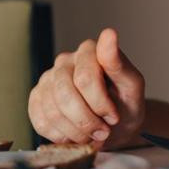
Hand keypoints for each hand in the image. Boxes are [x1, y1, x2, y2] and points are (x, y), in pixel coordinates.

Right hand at [28, 28, 145, 148]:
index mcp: (89, 51)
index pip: (85, 78)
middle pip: (65, 95)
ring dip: (76, 131)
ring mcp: (47, 80)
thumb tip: (109, 33)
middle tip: (104, 130)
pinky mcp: (36, 99)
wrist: (116, 126)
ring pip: (52, 111)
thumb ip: (119, 63)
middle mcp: (64, 61)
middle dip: (87, 121)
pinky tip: (77, 133)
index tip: (114, 117)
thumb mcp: (132, 86)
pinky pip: (41, 122)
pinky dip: (62, 136)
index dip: (100, 104)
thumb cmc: (126, 103)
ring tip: (93, 134)